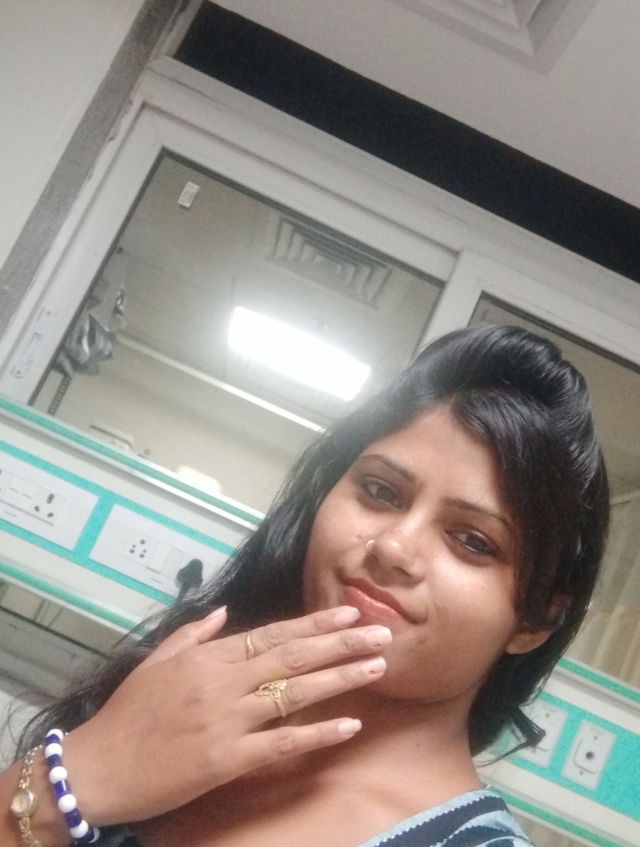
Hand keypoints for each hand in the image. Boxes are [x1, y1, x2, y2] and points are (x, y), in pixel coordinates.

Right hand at [63, 606, 390, 824]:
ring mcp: (228, 720)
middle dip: (341, 643)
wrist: (99, 766)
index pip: (273, 633)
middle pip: (293, 657)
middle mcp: (225, 682)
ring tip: (376, 667)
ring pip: (295, 694)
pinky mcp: (228, 759)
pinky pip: (282, 745)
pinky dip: (317, 734)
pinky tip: (350, 726)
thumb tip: (226, 612)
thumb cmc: (128, 712)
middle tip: (381, 633)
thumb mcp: (157, 660)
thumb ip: (195, 633)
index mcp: (209, 657)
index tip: (349, 612)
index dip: (314, 623)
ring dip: (340, 679)